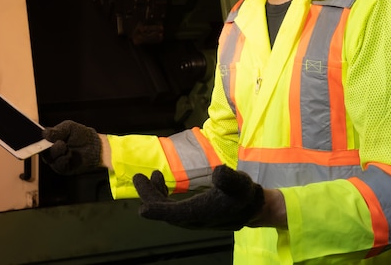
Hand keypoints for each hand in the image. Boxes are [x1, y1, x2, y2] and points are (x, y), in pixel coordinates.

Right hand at [41, 120, 101, 174]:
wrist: (96, 146)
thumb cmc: (82, 135)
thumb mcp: (70, 127)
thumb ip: (57, 130)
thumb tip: (44, 133)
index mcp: (51, 139)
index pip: (39, 140)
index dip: (36, 139)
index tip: (38, 137)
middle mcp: (52, 150)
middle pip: (41, 150)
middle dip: (46, 146)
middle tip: (58, 142)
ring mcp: (57, 160)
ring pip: (49, 158)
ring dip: (55, 152)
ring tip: (64, 147)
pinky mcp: (63, 168)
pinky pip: (57, 166)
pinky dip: (61, 161)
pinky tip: (67, 156)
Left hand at [132, 165, 263, 230]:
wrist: (251, 208)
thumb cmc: (243, 194)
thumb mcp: (239, 182)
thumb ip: (229, 178)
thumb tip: (218, 171)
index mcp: (200, 213)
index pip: (172, 214)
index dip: (156, 209)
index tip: (142, 207)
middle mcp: (191, 219)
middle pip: (163, 212)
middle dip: (149, 195)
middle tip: (139, 176)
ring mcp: (190, 218)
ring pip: (165, 210)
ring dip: (155, 194)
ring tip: (153, 176)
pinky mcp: (190, 214)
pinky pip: (170, 208)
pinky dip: (163, 196)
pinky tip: (163, 184)